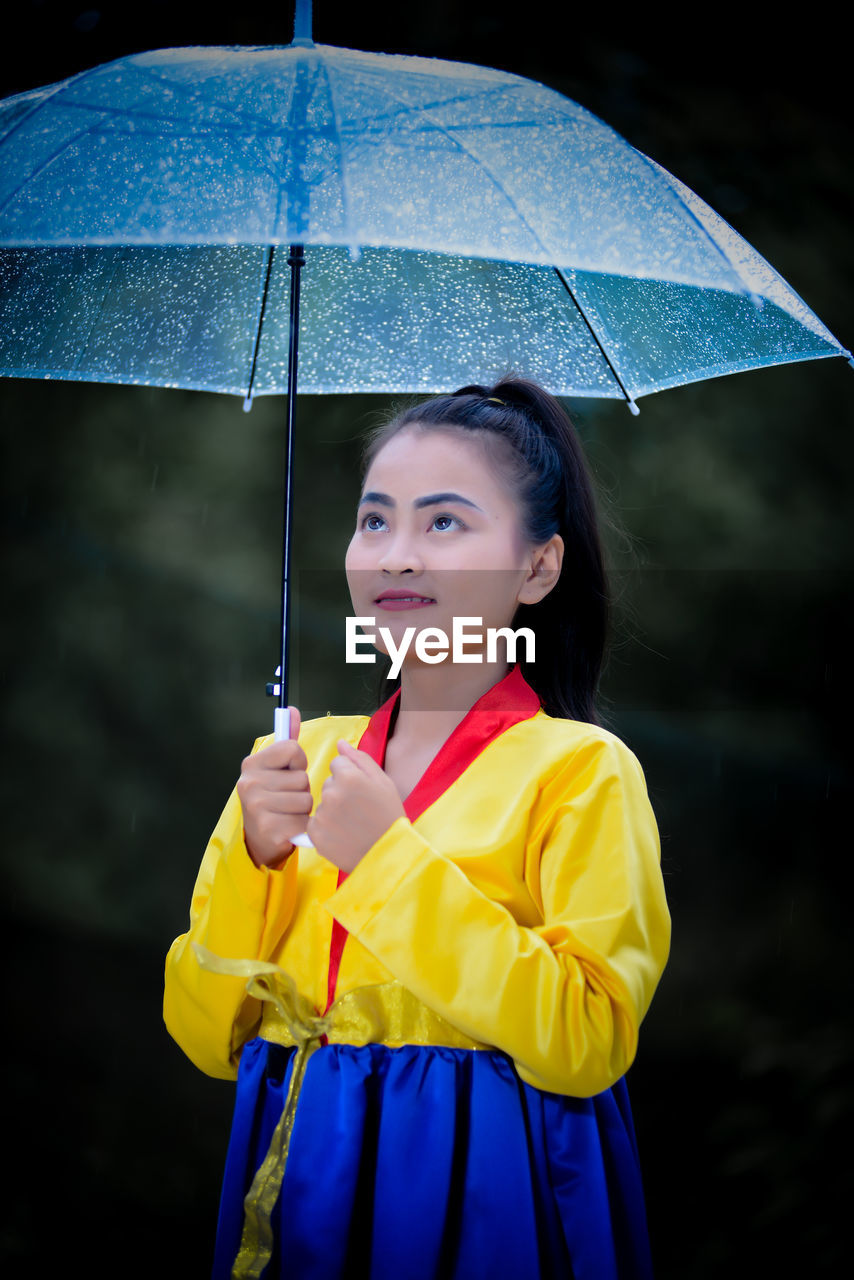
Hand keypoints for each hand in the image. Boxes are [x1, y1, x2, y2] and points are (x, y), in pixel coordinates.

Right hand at [237, 707, 311, 867]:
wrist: (260, 839)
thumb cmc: (273, 797)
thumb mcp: (276, 767)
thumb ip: (287, 740)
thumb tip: (292, 710)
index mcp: (251, 764)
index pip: (292, 749)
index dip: (298, 763)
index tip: (289, 772)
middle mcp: (249, 783)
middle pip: (302, 778)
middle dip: (302, 790)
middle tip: (287, 798)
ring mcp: (256, 807)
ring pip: (306, 800)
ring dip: (304, 809)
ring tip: (289, 812)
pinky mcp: (268, 829)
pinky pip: (303, 822)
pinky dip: (302, 826)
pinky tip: (289, 827)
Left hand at [306, 740, 405, 871]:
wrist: (388, 855)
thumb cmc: (389, 816)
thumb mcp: (383, 782)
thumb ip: (359, 758)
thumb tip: (339, 744)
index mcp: (349, 776)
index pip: (337, 764)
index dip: (351, 777)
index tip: (362, 792)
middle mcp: (331, 793)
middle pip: (328, 784)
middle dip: (340, 793)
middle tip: (359, 810)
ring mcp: (321, 815)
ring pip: (322, 804)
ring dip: (333, 810)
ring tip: (353, 824)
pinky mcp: (315, 834)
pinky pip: (315, 823)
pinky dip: (326, 829)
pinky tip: (343, 835)